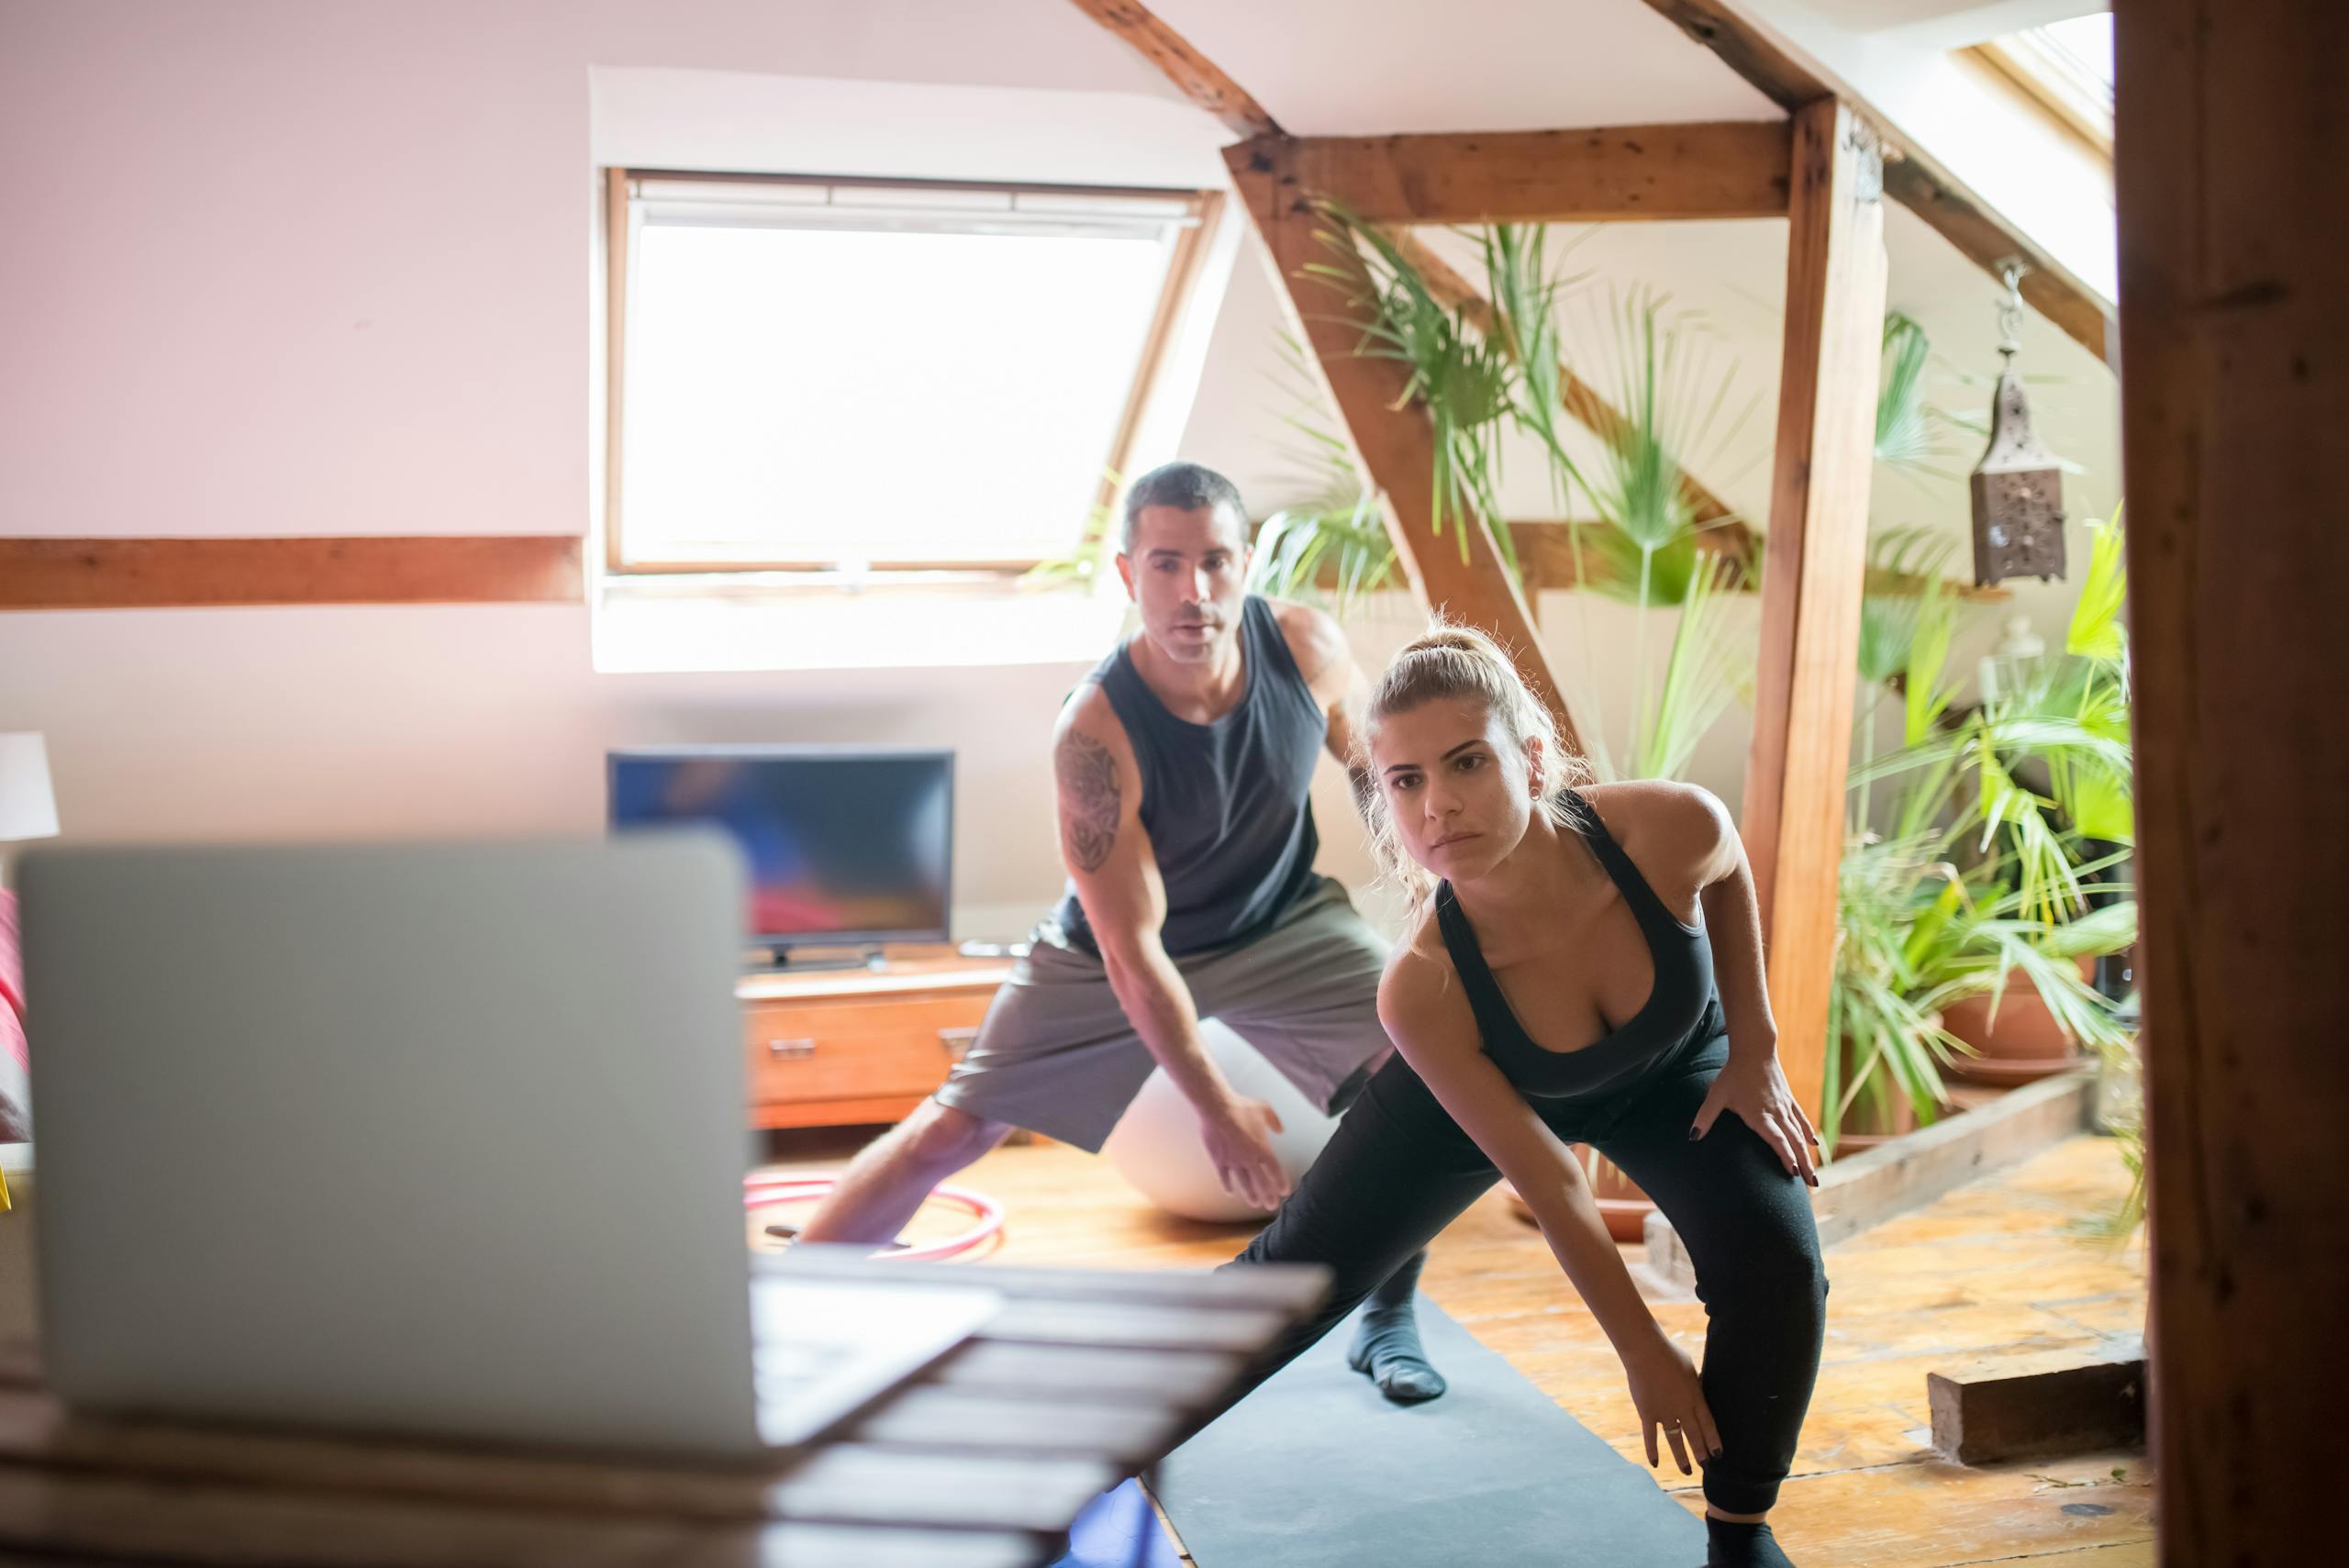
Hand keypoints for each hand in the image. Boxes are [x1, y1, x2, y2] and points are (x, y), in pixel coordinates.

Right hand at [1199, 1096, 1288, 1210]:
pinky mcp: (1219, 1160)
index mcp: (1262, 1147)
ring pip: (1243, 1183)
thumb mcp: (1263, 1108)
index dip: (1281, 1182)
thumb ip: (1274, 1121)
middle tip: (1272, 1206)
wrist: (1216, 1107)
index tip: (1285, 1191)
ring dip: (1250, 1195)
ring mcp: (1233, 1160)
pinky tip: (1231, 1192)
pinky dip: (1228, 1186)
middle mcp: (1249, 1158)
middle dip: (1268, 1196)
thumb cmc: (1240, 1106)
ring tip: (1255, 1204)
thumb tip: (1281, 1130)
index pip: (1274, 1170)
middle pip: (1261, 1182)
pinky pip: (1224, 1177)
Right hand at [1623, 1335, 1721, 1475]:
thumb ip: (1694, 1383)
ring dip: (1681, 1457)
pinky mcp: (1647, 1413)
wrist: (1646, 1352)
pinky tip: (1655, 1464)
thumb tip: (1699, 1387)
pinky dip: (1652, 1451)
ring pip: (1675, 1440)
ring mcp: (1664, 1414)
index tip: (1719, 1454)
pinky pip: (1650, 1436)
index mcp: (1696, 1398)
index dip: (1714, 1441)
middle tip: (1705, 1466)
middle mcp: (1682, 1410)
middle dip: (1701, 1453)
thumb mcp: (1690, 1368)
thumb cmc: (1669, 1354)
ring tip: (1687, 1471)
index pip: (1708, 1425)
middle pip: (1694, 1436)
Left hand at [1691, 1053, 1819, 1186]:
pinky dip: (1807, 1132)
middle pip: (1793, 1142)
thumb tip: (1692, 1137)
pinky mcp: (1788, 1099)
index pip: (1777, 1140)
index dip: (1786, 1157)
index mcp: (1760, 1115)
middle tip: (1812, 1184)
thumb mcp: (1716, 1095)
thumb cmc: (1733, 1073)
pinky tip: (1813, 1143)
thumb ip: (1705, 1117)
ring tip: (1814, 1173)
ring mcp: (1785, 1106)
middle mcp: (1776, 1113)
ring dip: (1808, 1154)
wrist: (1754, 1048)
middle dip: (1803, 1164)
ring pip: (1800, 1134)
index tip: (1793, 1173)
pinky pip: (1801, 1118)